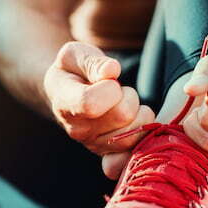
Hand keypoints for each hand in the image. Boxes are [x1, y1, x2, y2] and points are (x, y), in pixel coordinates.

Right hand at [44, 41, 154, 177]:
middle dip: (128, 95)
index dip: (109, 87)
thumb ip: (91, 61)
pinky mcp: (110, 153)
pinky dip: (142, 131)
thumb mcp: (74, 55)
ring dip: (138, 112)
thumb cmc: (72, 70)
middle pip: (122, 115)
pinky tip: (133, 119)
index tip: (107, 78)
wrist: (67, 92)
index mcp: (65, 103)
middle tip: (118, 89)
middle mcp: (78, 129)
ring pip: (134, 132)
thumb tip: (111, 71)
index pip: (91, 103)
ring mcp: (94, 144)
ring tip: (123, 103)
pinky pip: (136, 148)